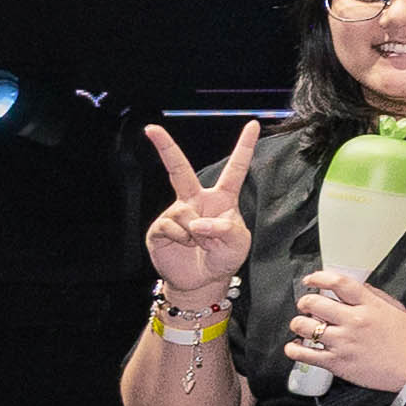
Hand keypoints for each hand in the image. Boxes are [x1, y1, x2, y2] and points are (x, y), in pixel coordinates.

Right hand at [140, 122, 257, 303]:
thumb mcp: (239, 243)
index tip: (254, 124)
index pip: (235, 168)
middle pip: (179, 168)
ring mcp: (176, 212)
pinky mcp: (160, 228)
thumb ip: (226, 229)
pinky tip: (186, 246)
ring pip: (184, 212)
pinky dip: (182, 239)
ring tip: (201, 245)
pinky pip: (170, 227)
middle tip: (151, 128)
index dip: (245, 147)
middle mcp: (196, 200)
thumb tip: (198, 223)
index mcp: (222, 198)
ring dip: (196, 233)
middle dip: (164, 147)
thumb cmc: (224, 258)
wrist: (202, 281)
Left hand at [287, 273, 405, 393]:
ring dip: (298, 324)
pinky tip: (297, 345)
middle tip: (306, 306)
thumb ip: (372, 295)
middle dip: (304, 302)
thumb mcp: (394, 309)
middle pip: (314, 303)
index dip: (318, 277)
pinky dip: (293, 348)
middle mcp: (354, 321)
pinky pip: (303, 353)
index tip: (311, 280)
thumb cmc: (405, 339)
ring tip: (302, 326)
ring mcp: (343, 343)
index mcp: (369, 305)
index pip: (338, 283)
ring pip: (303, 326)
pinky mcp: (336, 363)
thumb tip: (351, 287)